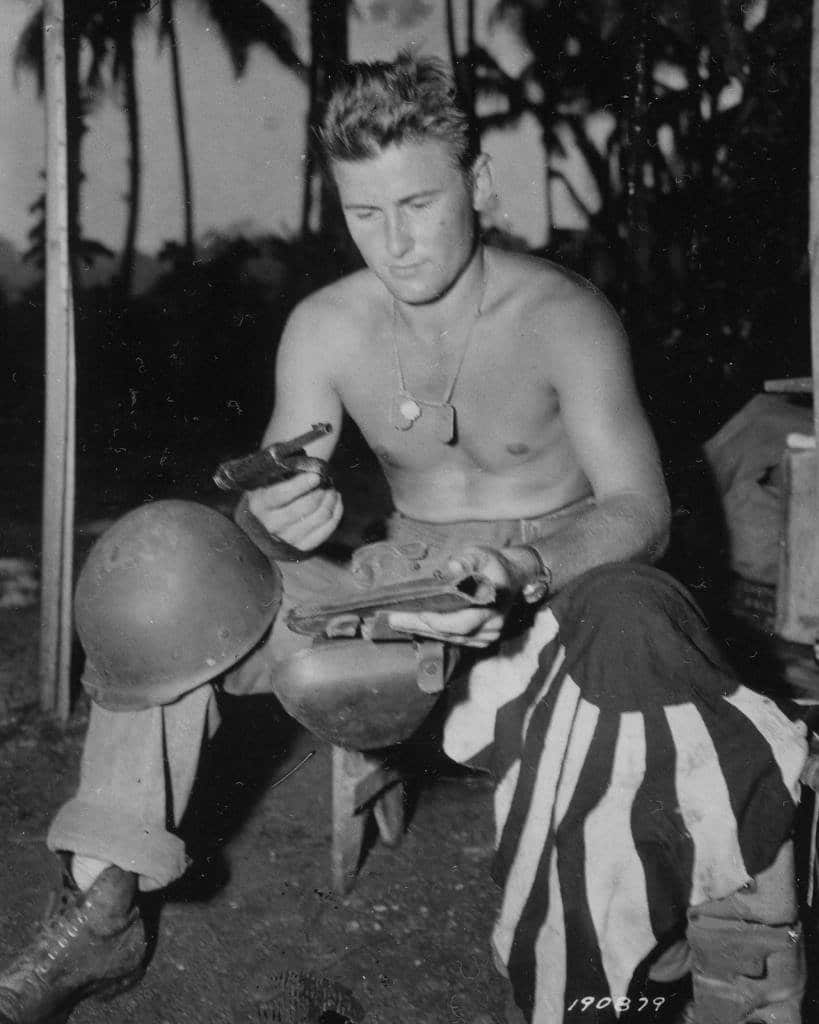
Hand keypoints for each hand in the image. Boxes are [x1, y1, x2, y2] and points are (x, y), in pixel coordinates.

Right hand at [247, 472, 342, 551]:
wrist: (258, 523)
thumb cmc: (265, 495)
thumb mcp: (265, 483)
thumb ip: (283, 476)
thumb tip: (311, 471)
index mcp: (259, 505)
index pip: (281, 494)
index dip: (301, 484)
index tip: (316, 476)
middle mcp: (270, 525)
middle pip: (305, 507)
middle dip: (321, 491)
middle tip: (328, 482)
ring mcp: (286, 540)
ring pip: (319, 518)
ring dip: (330, 501)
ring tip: (332, 491)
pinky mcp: (300, 549)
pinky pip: (325, 532)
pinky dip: (335, 515)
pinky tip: (336, 503)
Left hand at [388, 546, 517, 647]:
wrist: (513, 578)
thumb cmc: (492, 564)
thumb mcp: (481, 554)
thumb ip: (467, 559)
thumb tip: (453, 565)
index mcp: (494, 600)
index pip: (464, 619)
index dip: (439, 620)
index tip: (418, 612)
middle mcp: (493, 622)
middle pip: (452, 631)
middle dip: (420, 625)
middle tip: (394, 618)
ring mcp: (489, 634)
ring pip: (451, 638)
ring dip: (423, 630)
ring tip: (398, 621)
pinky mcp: (482, 639)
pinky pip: (455, 640)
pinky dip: (434, 633)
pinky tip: (415, 625)